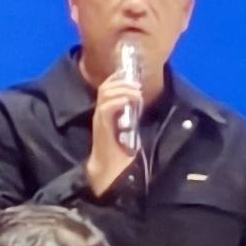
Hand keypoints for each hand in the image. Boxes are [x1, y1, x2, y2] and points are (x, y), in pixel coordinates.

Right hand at [86, 75, 140, 197]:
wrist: (110, 169)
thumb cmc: (121, 150)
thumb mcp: (129, 126)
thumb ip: (132, 113)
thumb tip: (145, 100)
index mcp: (106, 111)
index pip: (107, 87)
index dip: (119, 79)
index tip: (133, 77)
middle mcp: (100, 112)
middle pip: (106, 87)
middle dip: (123, 82)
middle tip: (138, 85)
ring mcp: (100, 118)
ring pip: (105, 94)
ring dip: (123, 90)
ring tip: (136, 93)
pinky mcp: (101, 126)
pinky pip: (106, 108)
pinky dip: (118, 101)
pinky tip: (129, 102)